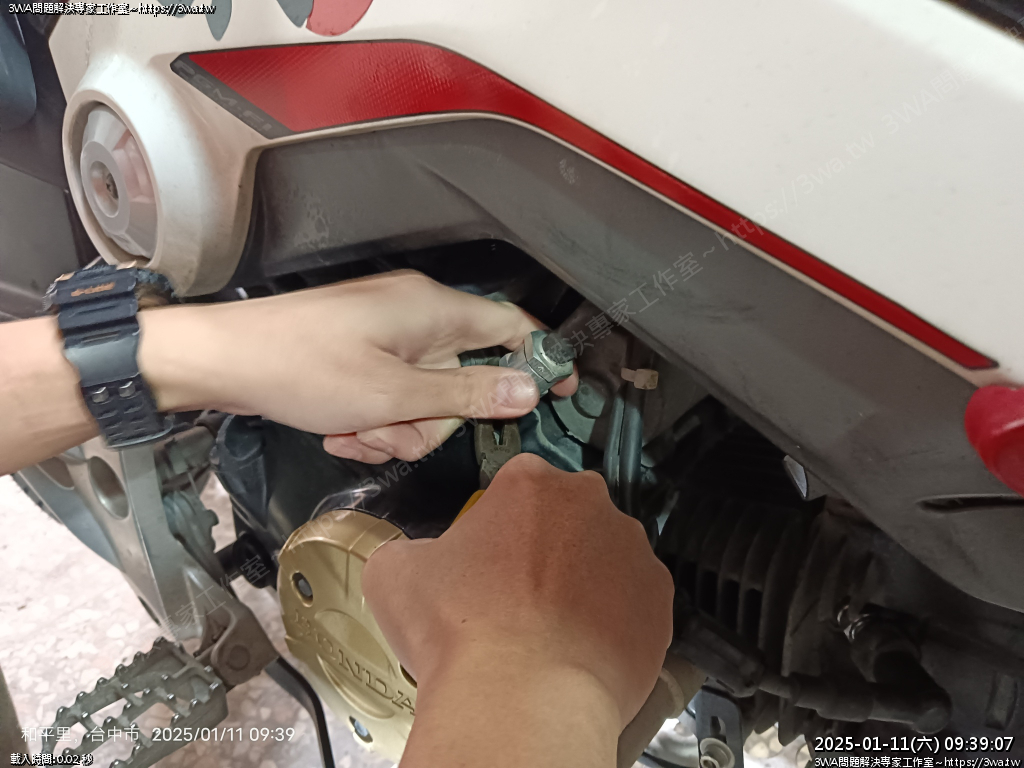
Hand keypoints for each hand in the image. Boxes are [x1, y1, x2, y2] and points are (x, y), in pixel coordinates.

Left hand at [139, 271, 576, 461]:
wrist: (221, 362)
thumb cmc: (304, 370)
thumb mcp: (393, 395)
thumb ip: (466, 393)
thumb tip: (529, 389)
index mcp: (433, 310)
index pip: (511, 327)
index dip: (541, 359)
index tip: (563, 394)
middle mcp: (417, 316)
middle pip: (464, 379)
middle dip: (433, 420)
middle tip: (395, 432)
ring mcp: (388, 336)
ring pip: (426, 398)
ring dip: (397, 428)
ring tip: (356, 432)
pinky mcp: (363, 355)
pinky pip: (393, 396)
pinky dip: (374, 420)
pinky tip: (340, 429)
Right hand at [363, 454, 674, 734]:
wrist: (523, 699)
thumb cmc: (463, 633)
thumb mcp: (395, 573)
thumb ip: (407, 548)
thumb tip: (411, 558)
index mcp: (529, 482)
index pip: (516, 483)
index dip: (499, 520)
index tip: (490, 551)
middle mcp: (589, 503)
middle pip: (567, 514)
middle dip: (547, 543)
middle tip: (518, 590)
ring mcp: (632, 550)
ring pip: (606, 555)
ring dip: (585, 580)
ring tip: (551, 627)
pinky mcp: (659, 599)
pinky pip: (636, 601)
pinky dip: (615, 619)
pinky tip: (581, 647)